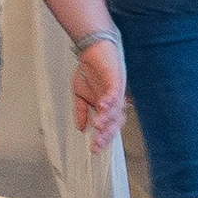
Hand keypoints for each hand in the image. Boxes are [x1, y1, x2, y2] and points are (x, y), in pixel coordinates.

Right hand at [70, 38, 125, 152]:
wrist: (91, 48)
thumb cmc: (89, 69)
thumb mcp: (80, 94)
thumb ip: (82, 111)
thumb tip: (81, 128)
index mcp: (107, 106)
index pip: (109, 126)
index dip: (103, 138)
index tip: (93, 149)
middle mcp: (115, 100)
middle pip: (116, 122)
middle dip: (106, 134)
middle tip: (97, 143)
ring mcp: (117, 90)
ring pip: (116, 109)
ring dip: (107, 118)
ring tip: (97, 125)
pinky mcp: (116, 77)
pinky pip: (116, 91)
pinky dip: (109, 99)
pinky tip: (101, 105)